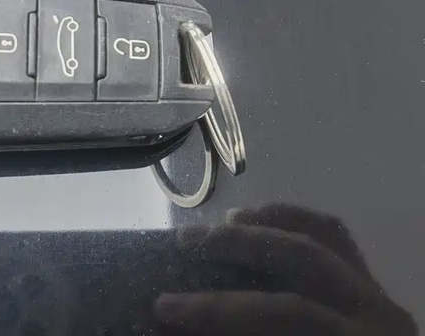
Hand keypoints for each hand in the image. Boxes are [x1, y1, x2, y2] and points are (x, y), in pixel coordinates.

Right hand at [154, 204, 417, 334]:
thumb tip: (174, 330)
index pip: (281, 313)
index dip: (218, 309)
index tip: (162, 307)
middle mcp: (375, 318)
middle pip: (302, 261)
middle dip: (237, 247)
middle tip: (184, 244)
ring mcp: (379, 301)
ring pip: (324, 240)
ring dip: (269, 224)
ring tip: (223, 223)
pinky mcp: (375, 293)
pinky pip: (340, 241)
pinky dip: (299, 221)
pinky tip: (264, 218)